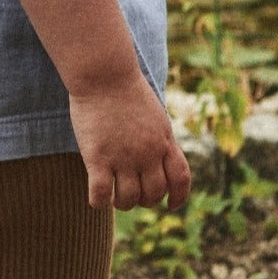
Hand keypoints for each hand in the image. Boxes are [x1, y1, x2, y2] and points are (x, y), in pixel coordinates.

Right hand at [69, 73, 190, 211]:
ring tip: (114, 197)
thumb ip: (161, 138)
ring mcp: (123, 156)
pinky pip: (100, 195)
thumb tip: (164, 159)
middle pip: (154, 194)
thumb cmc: (126, 89)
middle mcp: (148, 152)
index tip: (171, 205)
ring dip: (122, 203)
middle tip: (132, 194)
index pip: (180, 178)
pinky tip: (97, 196)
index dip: (179, 197)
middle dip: (145, 200)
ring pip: (128, 200)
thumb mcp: (155, 114)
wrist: (104, 73)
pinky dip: (99, 202)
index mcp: (164, 140)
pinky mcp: (97, 158)